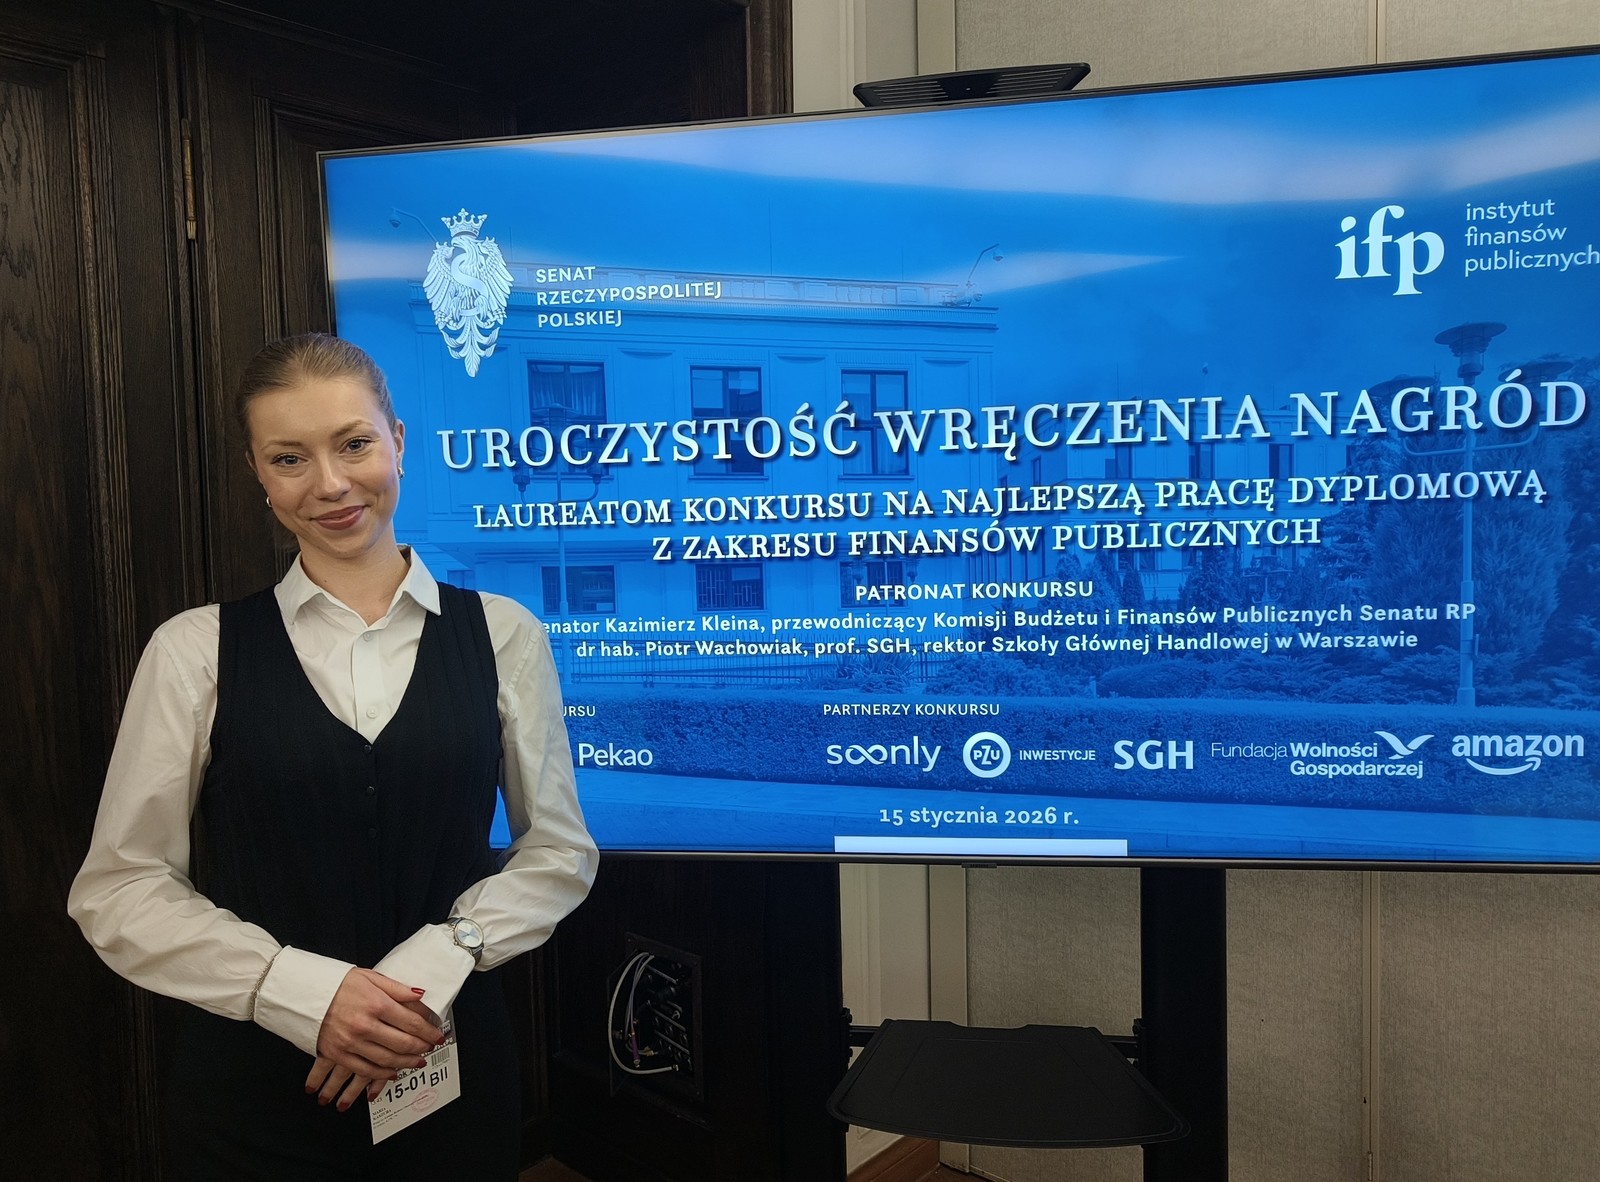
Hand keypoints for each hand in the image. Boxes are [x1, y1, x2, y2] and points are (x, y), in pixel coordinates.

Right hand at [305, 996, 440, 1111]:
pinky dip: (381, 1075)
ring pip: (386, 1060)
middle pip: (402, 1043)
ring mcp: (350, 1043)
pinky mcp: (337, 1054)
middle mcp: (365, 1025)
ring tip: (417, 1062)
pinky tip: (392, 1073)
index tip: (437, 1035)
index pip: (412, 1022)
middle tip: (430, 1048)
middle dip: (421, 1048)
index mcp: (376, 1004)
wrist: (304, 994)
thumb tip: (421, 995)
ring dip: (406, 1063)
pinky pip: (364, 1070)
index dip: (429, 1031)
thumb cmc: (338, 984)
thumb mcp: (370, 977)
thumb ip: (397, 988)